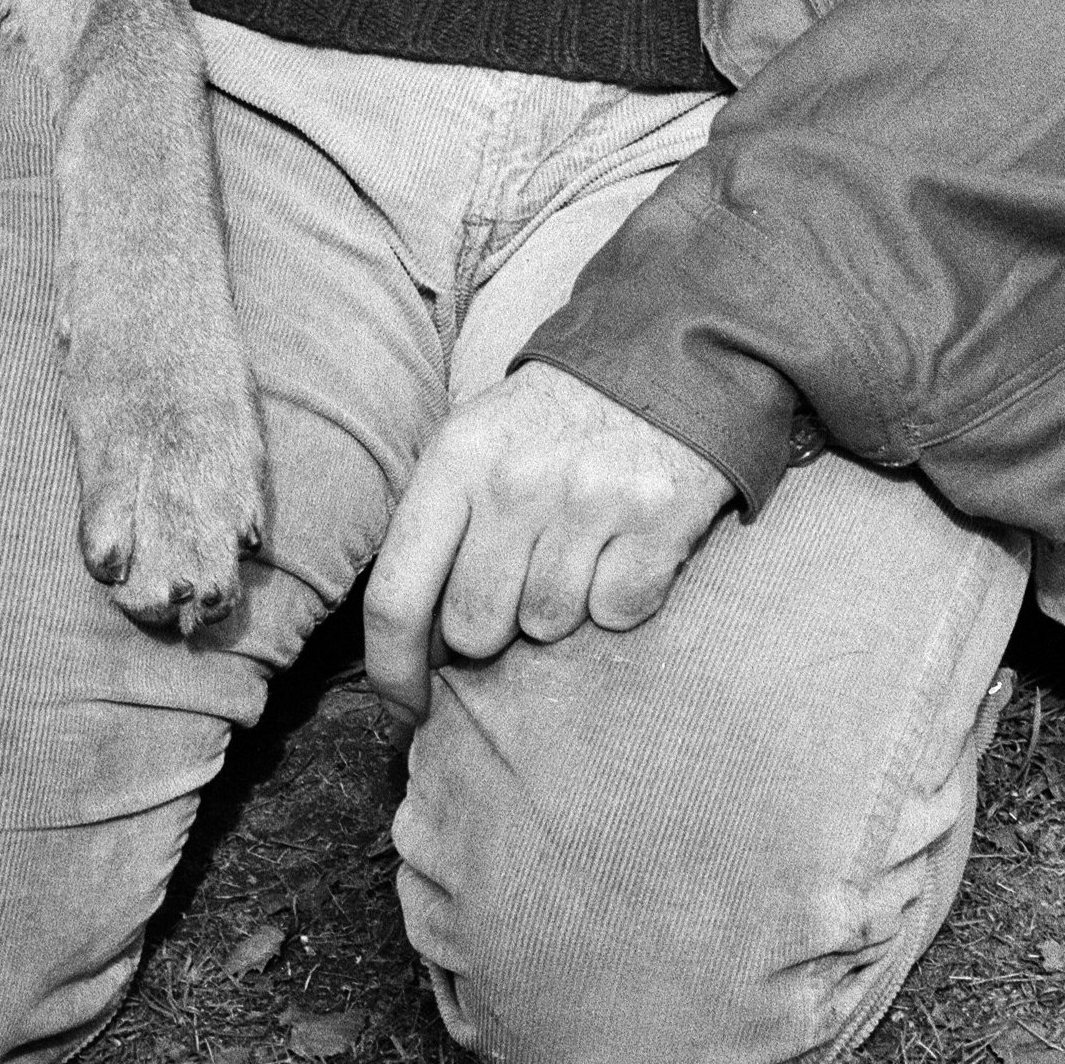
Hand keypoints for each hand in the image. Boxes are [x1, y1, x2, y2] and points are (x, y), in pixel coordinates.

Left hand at [360, 361, 765, 717]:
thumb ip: (438, 527)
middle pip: (474, 628)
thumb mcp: (477, 441)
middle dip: (491, 626)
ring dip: (560, 605)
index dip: (393, 672)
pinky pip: (618, 612)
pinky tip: (623, 547)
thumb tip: (412, 645)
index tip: (406, 708)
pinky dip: (620, 596)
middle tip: (519, 581)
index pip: (397, 597)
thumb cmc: (555, 419)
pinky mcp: (658, 520)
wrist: (671, 355)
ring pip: (548, 626)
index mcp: (457, 458)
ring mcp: (591, 500)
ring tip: (577, 547)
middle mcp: (518, 480)